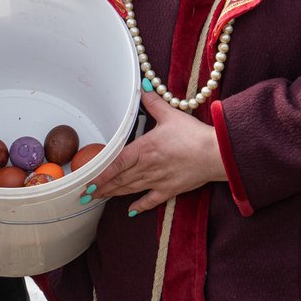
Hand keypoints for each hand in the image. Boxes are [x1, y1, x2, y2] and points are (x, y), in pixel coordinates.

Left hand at [84, 90, 226, 214]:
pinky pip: (150, 200)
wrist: (214, 154)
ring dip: (114, 194)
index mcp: (144, 149)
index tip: (87, 181)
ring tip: (99, 198)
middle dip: (101, 187)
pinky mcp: (169, 190)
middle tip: (86, 193)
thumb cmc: (193, 134)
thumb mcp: (171, 115)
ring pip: (130, 189)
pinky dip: (139, 206)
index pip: (116, 163)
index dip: (100, 173)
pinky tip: (130, 211)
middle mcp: (147, 167)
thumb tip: (144, 89)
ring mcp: (157, 181)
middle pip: (120, 179)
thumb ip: (154, 103)